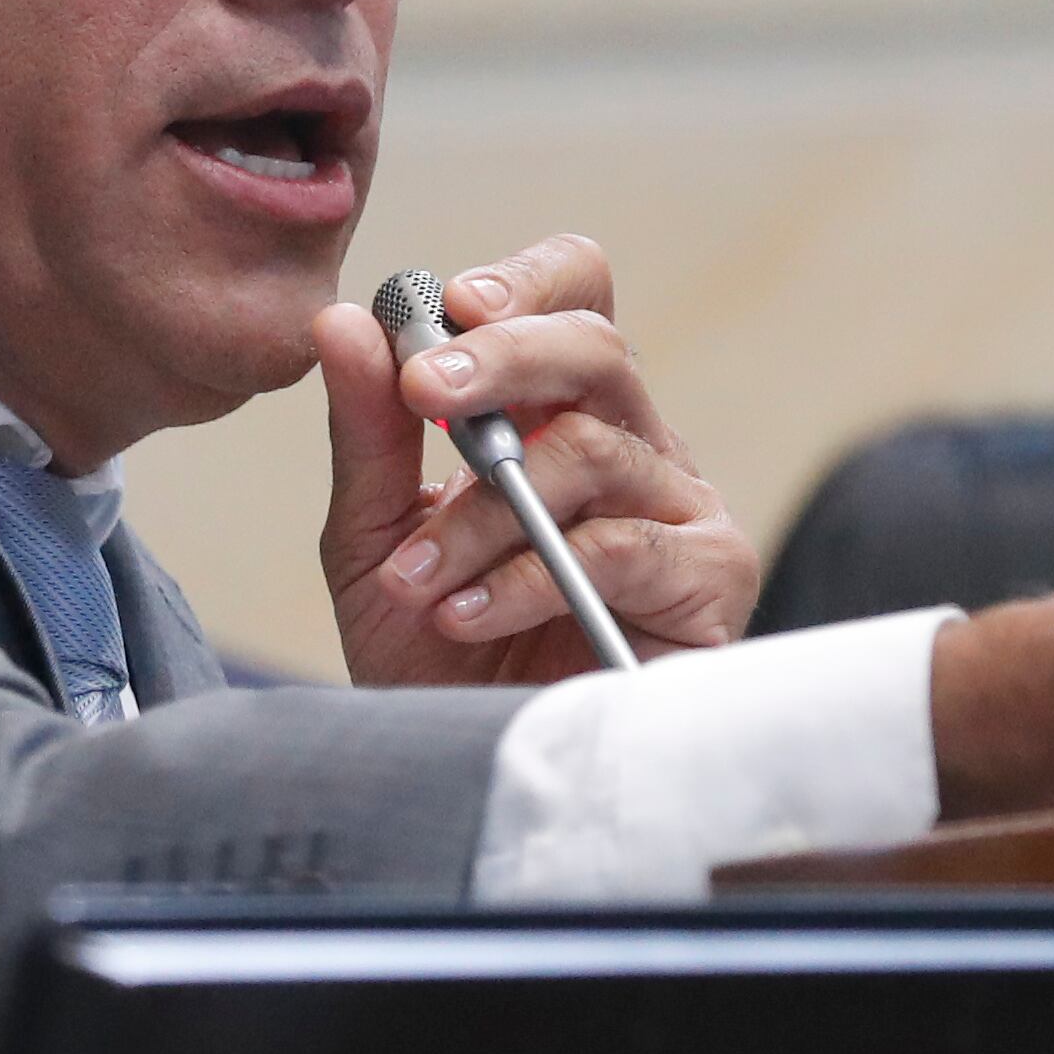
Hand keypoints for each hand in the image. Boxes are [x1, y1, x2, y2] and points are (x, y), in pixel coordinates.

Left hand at [312, 235, 761, 687]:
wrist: (470, 771)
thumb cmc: (437, 657)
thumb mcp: (375, 539)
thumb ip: (369, 434)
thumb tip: (343, 322)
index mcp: (561, 415)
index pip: (575, 297)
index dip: (525, 281)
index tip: (450, 303)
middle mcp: (632, 446)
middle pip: (597, 344)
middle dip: (504, 355)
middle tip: (425, 390)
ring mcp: (680, 508)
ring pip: (591, 450)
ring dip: (483, 514)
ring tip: (418, 579)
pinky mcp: (709, 578)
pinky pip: (617, 546)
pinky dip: (524, 579)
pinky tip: (465, 615)